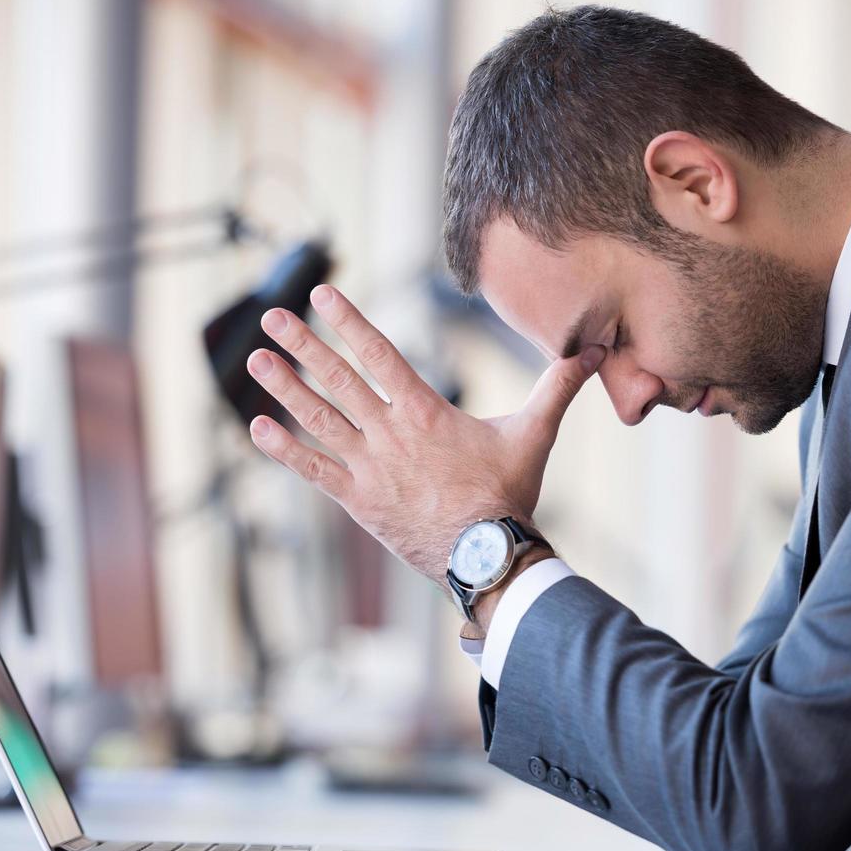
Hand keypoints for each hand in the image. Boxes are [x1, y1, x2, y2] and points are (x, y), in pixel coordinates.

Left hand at [245, 285, 601, 585]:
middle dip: (303, 343)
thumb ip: (557, 387)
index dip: (348, 320)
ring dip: (284, 386)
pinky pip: (312, 470)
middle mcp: (388, 433)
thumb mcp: (534, 433)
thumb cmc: (509, 495)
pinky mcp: (357, 500)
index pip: (380, 352)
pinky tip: (257, 428)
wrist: (486, 555)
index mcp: (424, 411)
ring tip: (256, 358)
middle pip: (338, 378)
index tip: (322, 294)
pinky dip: (284, 449)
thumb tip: (593, 351)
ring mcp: (368, 467)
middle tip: (272, 315)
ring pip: (318, 418)